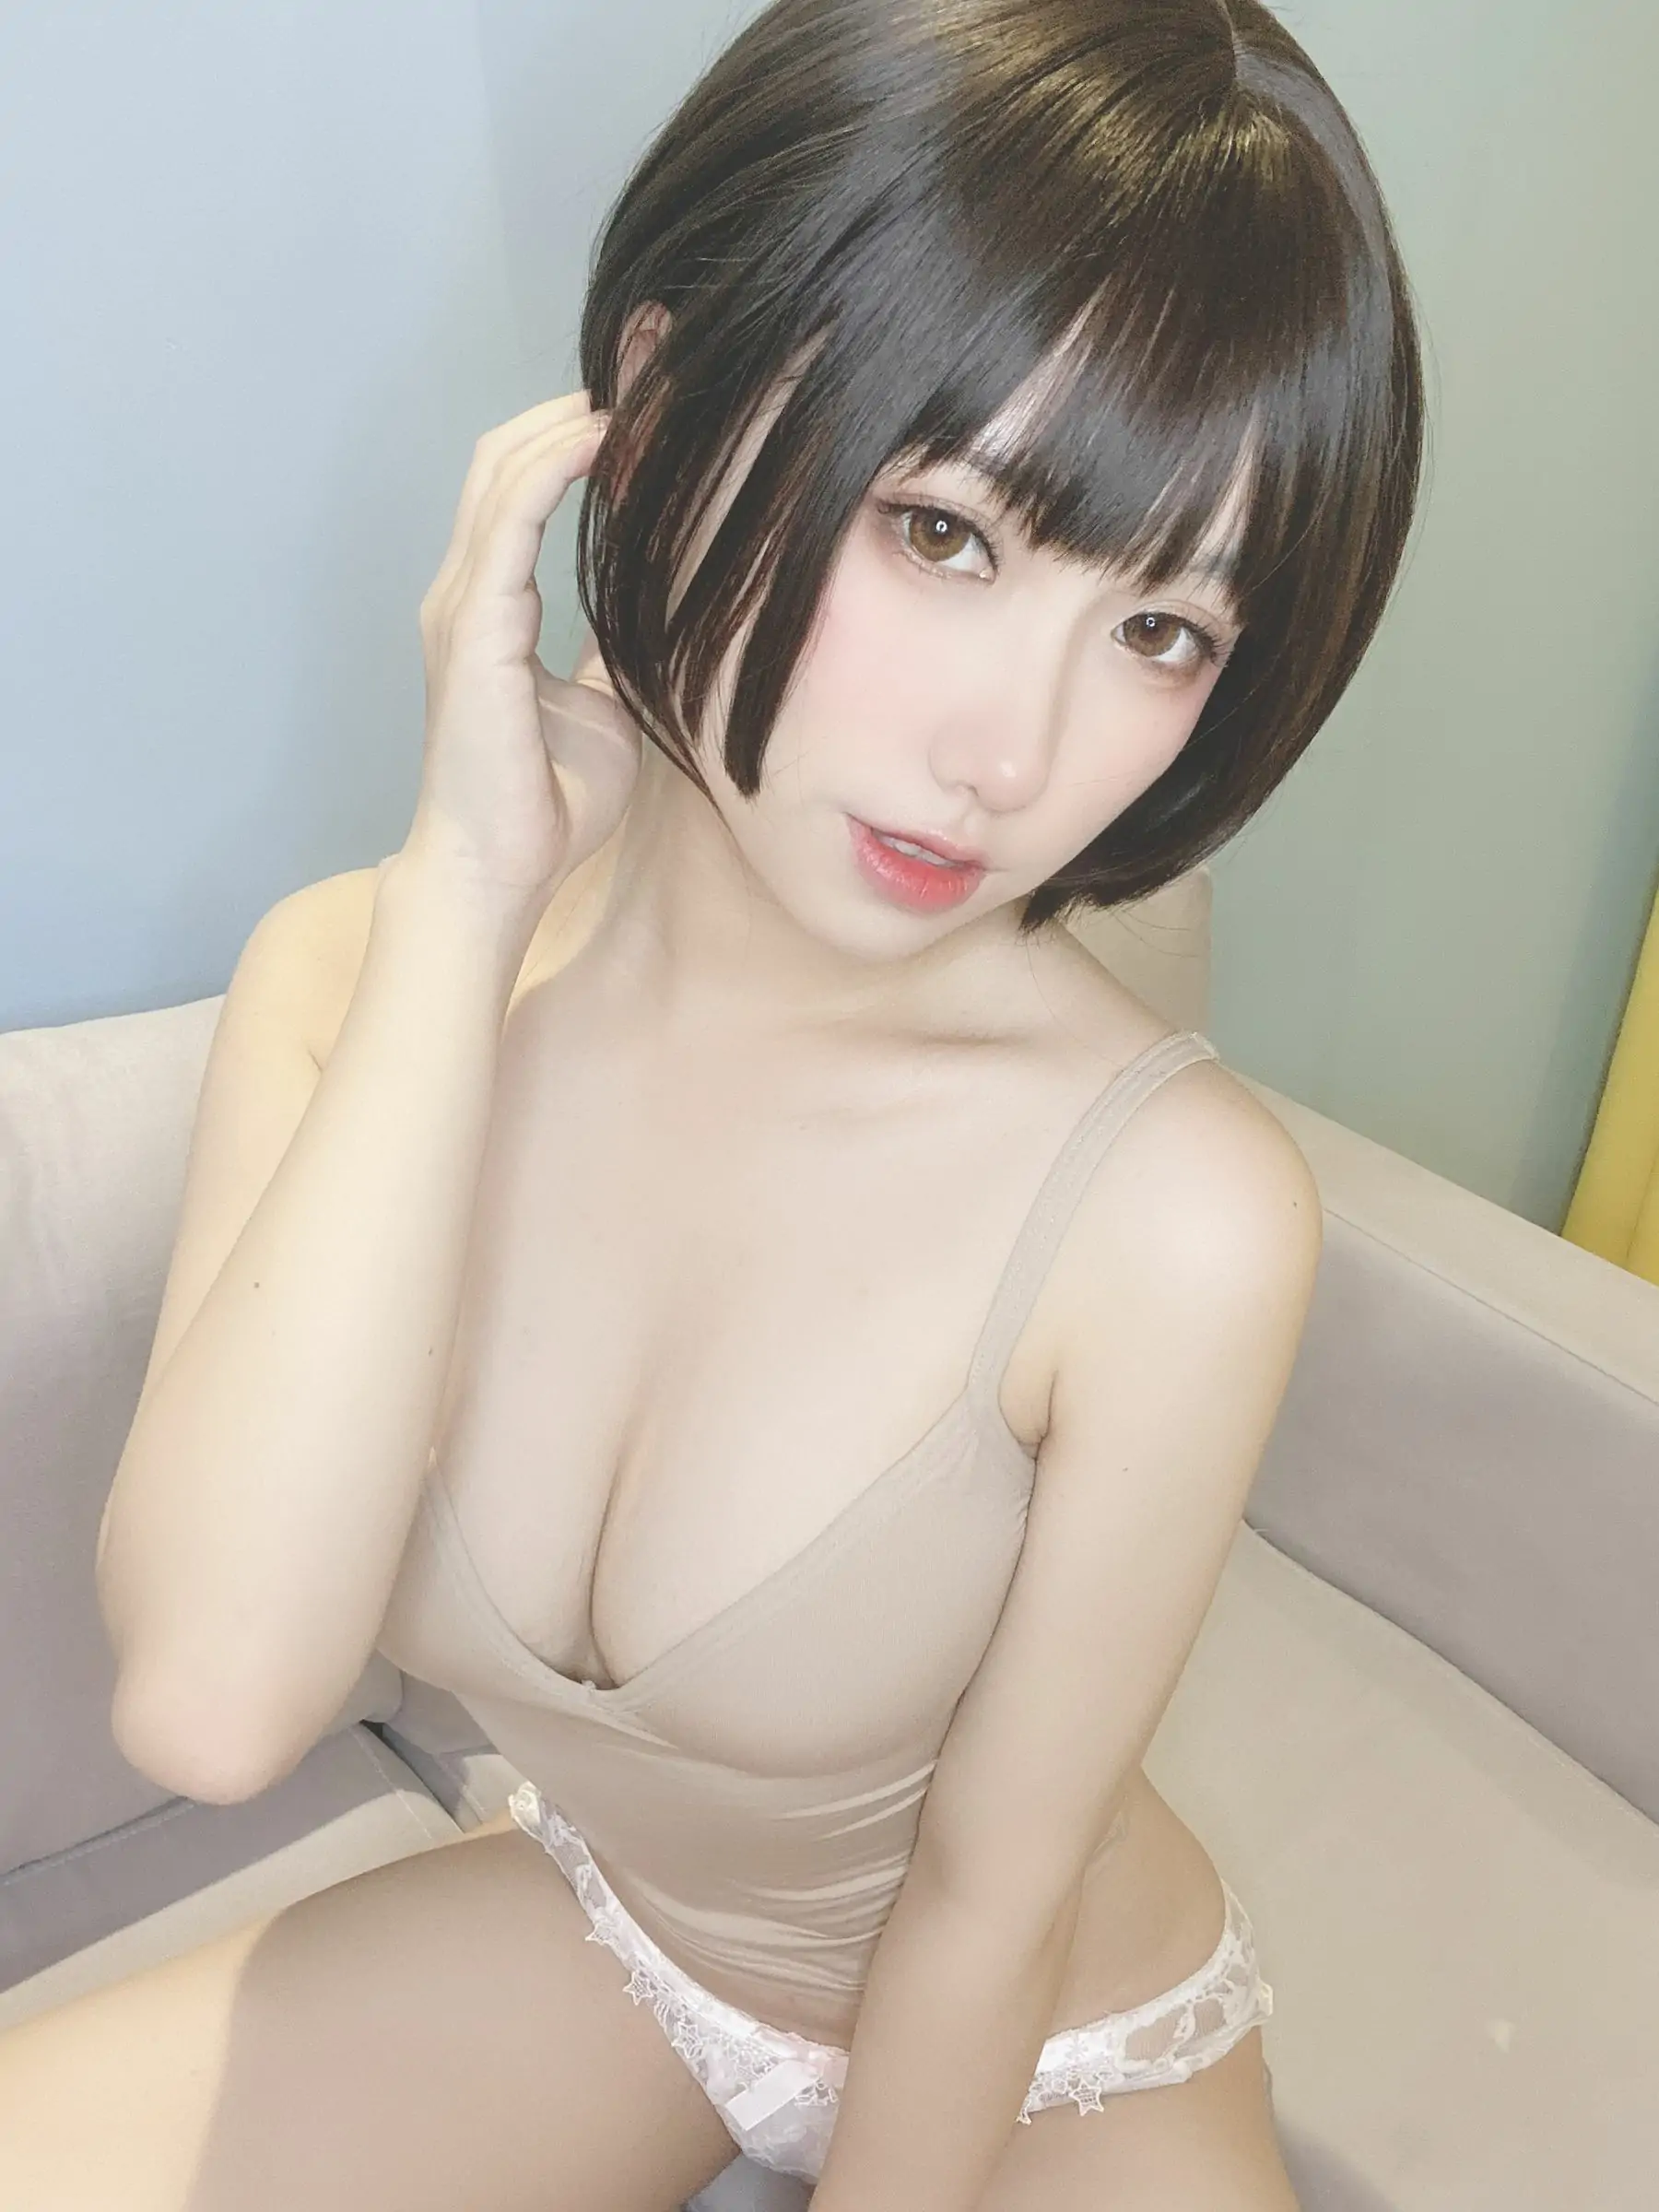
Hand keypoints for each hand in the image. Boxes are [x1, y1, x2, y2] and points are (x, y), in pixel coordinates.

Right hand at [403, 390, 640, 915]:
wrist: (496, 871)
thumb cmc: (544, 804)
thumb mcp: (604, 708)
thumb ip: (617, 652)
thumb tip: (663, 618)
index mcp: (491, 606)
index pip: (522, 489)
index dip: (573, 441)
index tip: (645, 414)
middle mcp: (467, 591)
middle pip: (506, 459)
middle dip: (572, 411)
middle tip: (649, 383)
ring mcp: (463, 605)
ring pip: (504, 473)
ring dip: (568, 425)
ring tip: (638, 396)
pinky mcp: (474, 628)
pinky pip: (509, 521)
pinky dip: (554, 470)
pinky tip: (605, 442)